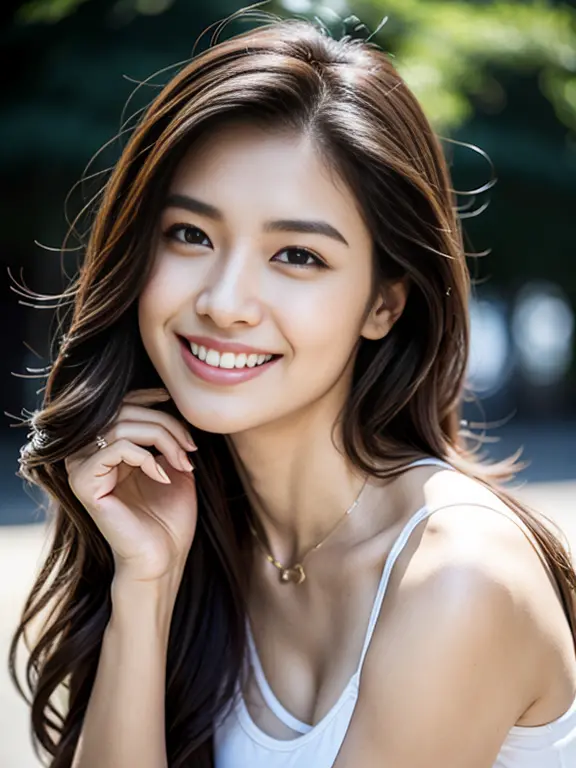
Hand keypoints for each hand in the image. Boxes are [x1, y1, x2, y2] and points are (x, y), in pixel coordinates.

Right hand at [64, 388, 197, 582]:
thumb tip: (169, 404)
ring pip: (122, 426)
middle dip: (165, 423)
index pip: (119, 406)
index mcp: (105, 450)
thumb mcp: (173, 466)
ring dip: (163, 438)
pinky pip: (116, 448)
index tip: (173, 401)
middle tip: (191, 447)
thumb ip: (167, 435)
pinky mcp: (83, 483)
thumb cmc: (168, 519)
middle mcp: (87, 455)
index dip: (146, 397)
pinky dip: (146, 456)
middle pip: (124, 411)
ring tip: (184, 462)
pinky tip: (163, 476)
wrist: (162, 559)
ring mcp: (81, 468)